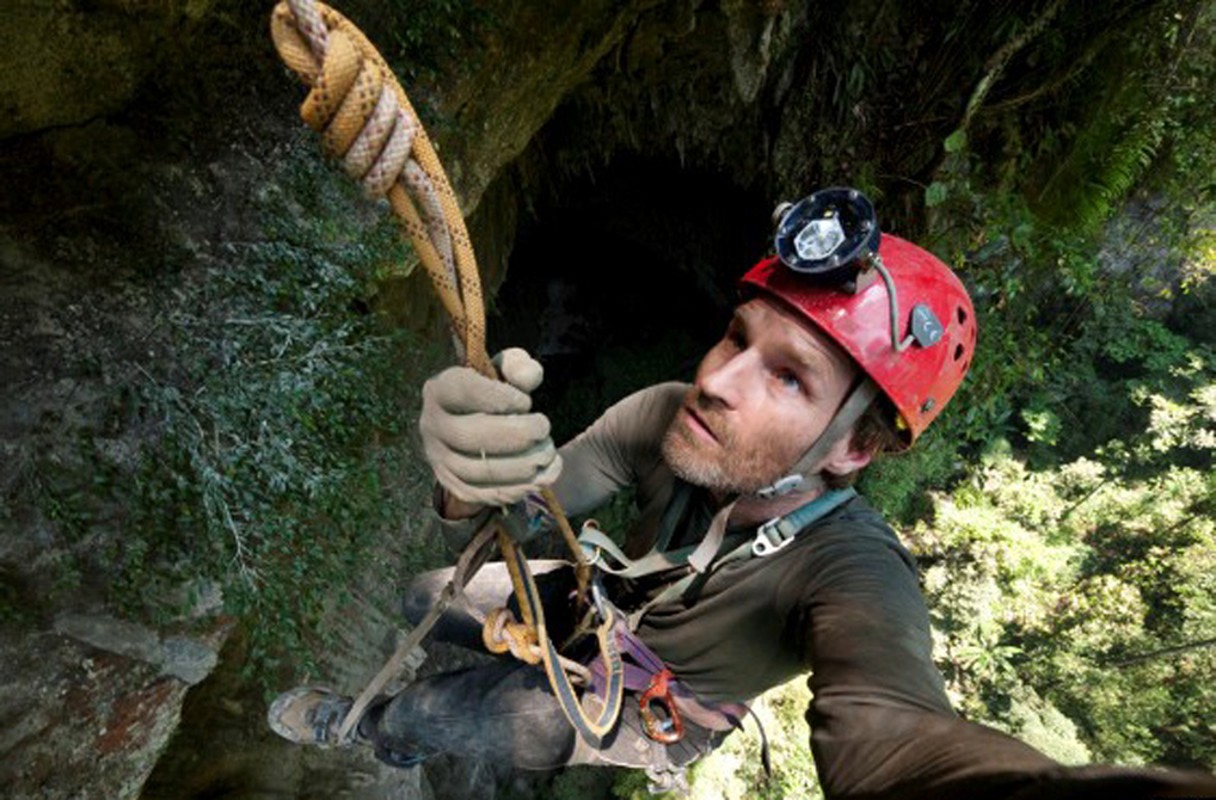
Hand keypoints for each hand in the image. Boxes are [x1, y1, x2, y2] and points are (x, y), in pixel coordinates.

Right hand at [419, 348, 561, 509]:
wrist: (472, 425)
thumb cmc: (493, 392)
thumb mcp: (504, 370)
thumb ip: (518, 365)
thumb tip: (530, 376)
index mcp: (441, 389)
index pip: (464, 391)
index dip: (501, 397)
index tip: (526, 401)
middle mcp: (432, 426)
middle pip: (471, 437)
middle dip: (517, 435)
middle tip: (544, 428)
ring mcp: (440, 460)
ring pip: (479, 471)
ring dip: (522, 465)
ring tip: (547, 452)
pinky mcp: (455, 486)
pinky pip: (485, 494)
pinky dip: (518, 488)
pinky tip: (542, 475)